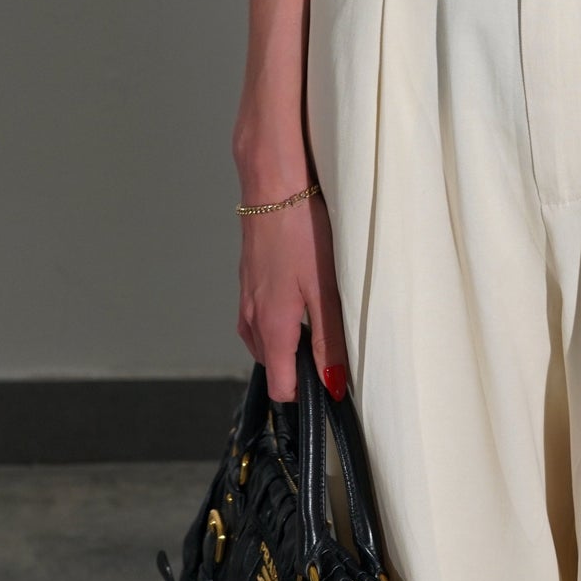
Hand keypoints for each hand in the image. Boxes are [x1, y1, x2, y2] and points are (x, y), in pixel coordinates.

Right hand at [236, 185, 348, 404]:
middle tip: (334, 345)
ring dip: (291, 342)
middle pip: (273, 366)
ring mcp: (246, 299)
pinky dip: (281, 320)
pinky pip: (261, 318)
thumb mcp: (326, 289)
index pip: (280, 387)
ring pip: (266, 342)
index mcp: (271, 326)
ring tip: (321, 317)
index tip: (331, 386)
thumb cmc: (300, 231)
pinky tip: (302, 296)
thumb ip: (330, 340)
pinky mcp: (248, 282)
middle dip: (300, 366)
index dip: (305, 394)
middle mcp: (252, 318)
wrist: (272, 186)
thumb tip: (334, 384)